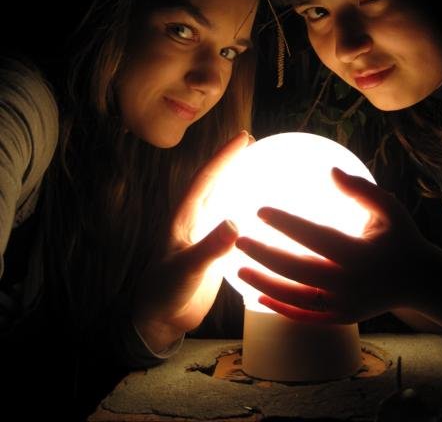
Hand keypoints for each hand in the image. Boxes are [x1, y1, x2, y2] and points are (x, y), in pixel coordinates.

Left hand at [134, 130, 251, 346]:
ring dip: (241, 182)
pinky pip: (236, 223)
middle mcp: (196, 220)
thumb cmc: (165, 290)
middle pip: (216, 182)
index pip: (206, 178)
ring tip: (262, 167)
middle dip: (232, 161)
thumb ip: (209, 248)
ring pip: (225, 200)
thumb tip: (235, 223)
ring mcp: (207, 235)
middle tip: (253, 141)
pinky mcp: (217, 251)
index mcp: (185, 216)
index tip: (244, 138)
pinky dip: (249, 212)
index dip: (223, 156)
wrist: (161, 319)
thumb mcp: (186, 269)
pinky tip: (265, 213)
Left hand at [236, 167, 429, 323]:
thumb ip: (360, 189)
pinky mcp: (341, 318)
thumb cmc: (401, 237)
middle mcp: (349, 283)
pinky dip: (280, 309)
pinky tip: (258, 298)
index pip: (314, 236)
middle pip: (297, 270)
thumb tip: (330, 170)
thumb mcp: (389, 208)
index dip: (285, 224)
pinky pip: (305, 317)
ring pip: (295, 298)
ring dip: (264, 285)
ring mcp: (344, 305)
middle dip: (264, 256)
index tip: (259, 211)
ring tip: (238, 272)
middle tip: (239, 241)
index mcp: (359, 253)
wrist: (419, 282)